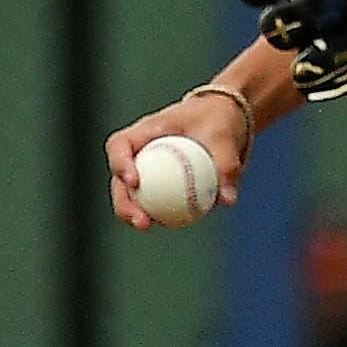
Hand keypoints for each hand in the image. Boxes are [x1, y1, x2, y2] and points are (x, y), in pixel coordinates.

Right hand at [105, 96, 248, 230]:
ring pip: (131, 194)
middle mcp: (140, 150)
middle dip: (123, 201)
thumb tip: (227, 200)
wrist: (223, 119)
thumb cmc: (219, 120)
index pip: (120, 145)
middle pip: (119, 177)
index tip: (135, 182)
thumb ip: (226, 165)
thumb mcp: (224, 136)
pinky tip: (169, 225)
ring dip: (133, 213)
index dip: (120, 163)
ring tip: (146, 226)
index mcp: (146, 130)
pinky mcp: (159, 183)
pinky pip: (154, 201)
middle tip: (140, 219)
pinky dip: (159, 213)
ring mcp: (146, 167)